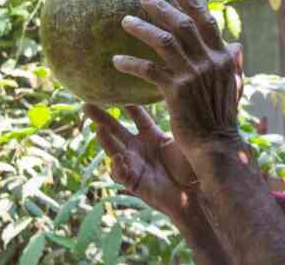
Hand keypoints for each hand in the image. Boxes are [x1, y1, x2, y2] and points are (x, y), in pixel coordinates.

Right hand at [82, 104, 197, 218]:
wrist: (198, 195)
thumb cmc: (194, 167)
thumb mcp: (183, 139)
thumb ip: (176, 121)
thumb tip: (178, 95)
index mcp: (153, 136)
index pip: (137, 115)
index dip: (128, 103)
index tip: (119, 88)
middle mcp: (140, 149)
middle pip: (116, 129)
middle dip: (101, 117)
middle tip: (86, 105)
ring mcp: (135, 165)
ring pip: (114, 150)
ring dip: (105, 140)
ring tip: (98, 129)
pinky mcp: (134, 183)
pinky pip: (121, 174)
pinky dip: (118, 166)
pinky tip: (117, 158)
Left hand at [113, 0, 244, 156]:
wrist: (216, 147)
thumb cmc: (221, 119)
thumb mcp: (233, 88)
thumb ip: (233, 65)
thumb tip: (237, 45)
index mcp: (223, 59)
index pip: (208, 23)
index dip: (193, 5)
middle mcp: (209, 62)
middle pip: (183, 26)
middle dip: (162, 8)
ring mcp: (192, 75)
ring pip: (164, 41)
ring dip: (143, 28)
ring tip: (125, 21)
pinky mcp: (175, 91)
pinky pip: (149, 69)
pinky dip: (131, 63)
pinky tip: (116, 61)